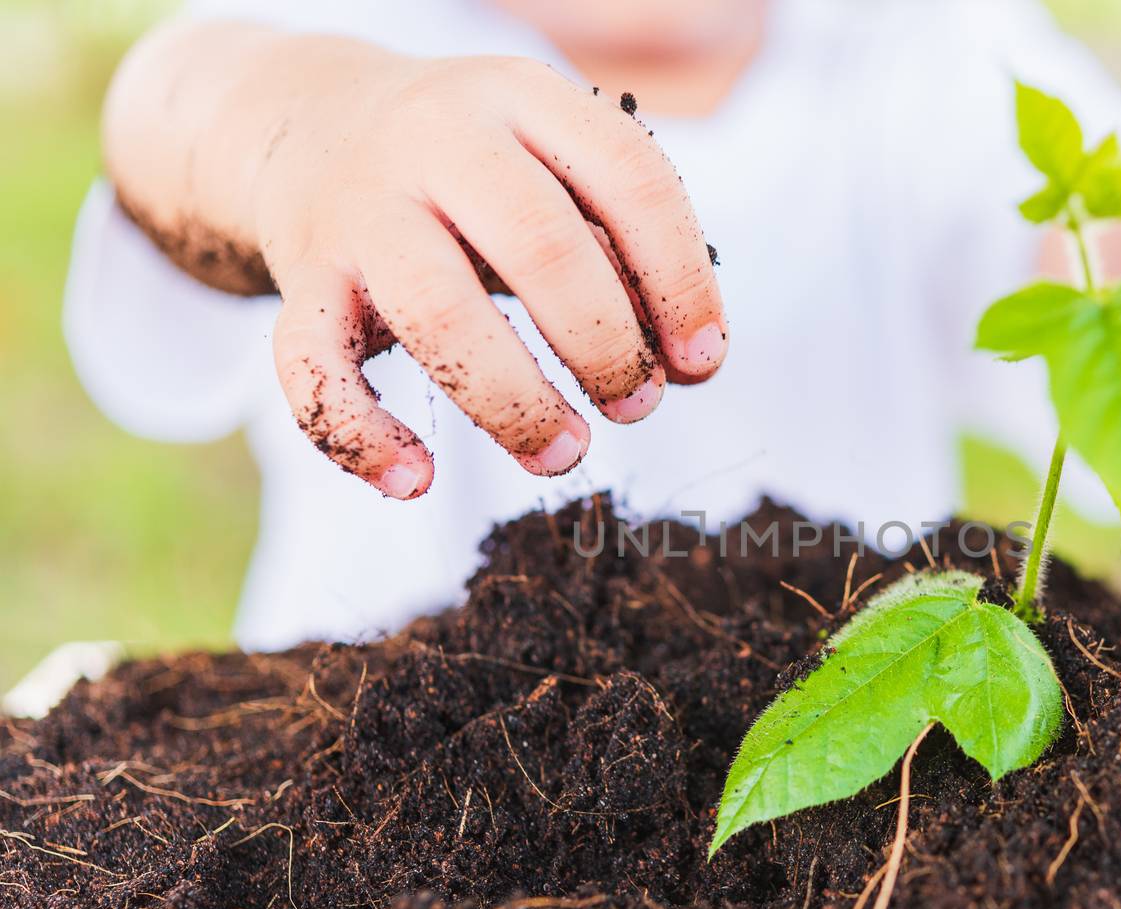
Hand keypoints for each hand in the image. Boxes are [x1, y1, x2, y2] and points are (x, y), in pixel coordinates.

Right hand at [106, 27, 725, 497]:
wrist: (310, 123)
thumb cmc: (476, 172)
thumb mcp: (552, 168)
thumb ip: (621, 246)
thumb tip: (691, 362)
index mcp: (523, 98)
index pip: (630, 177)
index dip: (681, 280)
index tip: (702, 362)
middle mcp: (437, 139)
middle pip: (538, 244)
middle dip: (605, 345)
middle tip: (636, 406)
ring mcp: (360, 208)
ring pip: (436, 314)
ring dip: (513, 403)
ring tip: (563, 454)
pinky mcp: (302, 276)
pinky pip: (309, 365)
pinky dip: (358, 437)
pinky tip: (415, 482)